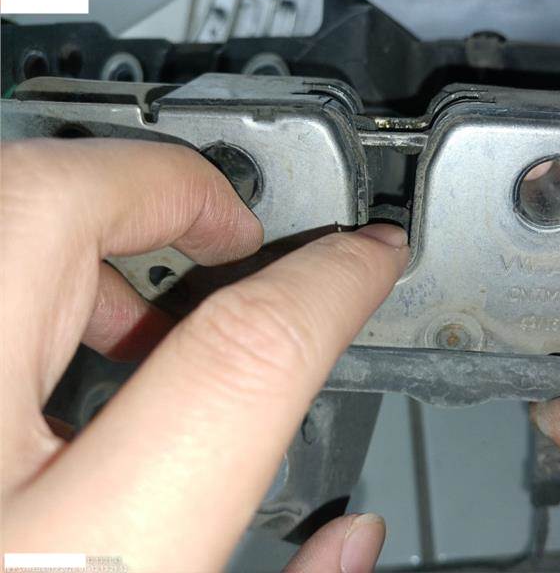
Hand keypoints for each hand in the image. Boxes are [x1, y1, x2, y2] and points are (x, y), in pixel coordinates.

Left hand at [1, 139, 408, 570]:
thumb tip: (351, 539)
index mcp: (70, 557)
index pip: (235, 357)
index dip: (324, 282)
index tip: (364, 258)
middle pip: (52, 212)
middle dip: (163, 185)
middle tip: (233, 229)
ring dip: (78, 232)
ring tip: (145, 300)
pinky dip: (15, 284)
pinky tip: (56, 353)